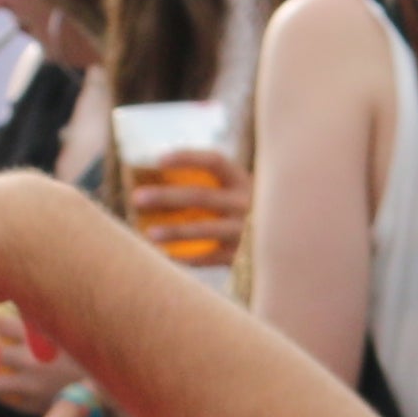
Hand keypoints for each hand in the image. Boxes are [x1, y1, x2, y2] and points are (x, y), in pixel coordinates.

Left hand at [120, 150, 246, 268]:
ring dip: (173, 231)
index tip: (158, 160)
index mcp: (243, 181)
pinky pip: (208, 258)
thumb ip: (211, 187)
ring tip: (148, 233)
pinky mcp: (243, 257)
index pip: (214, 161)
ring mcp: (246, 231)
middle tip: (137, 198)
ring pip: (204, 229)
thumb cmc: (246, 215)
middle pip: (201, 195)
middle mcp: (247, 203)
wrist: (280, 246)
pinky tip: (163, 257)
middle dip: (166, 196)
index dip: (187, 158)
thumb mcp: (238, 194)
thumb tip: (158, 181)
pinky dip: (185, 258)